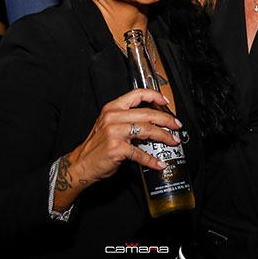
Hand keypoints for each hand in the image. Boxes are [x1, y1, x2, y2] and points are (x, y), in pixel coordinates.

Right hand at [68, 89, 182, 183]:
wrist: (81, 164)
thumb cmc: (97, 146)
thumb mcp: (109, 126)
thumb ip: (127, 120)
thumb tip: (152, 122)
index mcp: (112, 108)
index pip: (136, 94)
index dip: (154, 96)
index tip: (166, 101)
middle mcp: (113, 117)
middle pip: (147, 113)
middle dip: (166, 119)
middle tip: (176, 125)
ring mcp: (114, 132)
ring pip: (147, 130)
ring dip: (164, 136)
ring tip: (173, 141)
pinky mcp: (117, 148)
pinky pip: (140, 153)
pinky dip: (152, 159)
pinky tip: (159, 163)